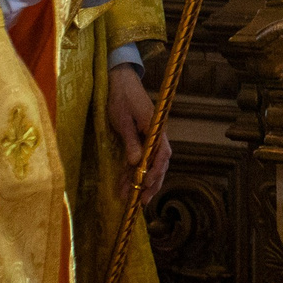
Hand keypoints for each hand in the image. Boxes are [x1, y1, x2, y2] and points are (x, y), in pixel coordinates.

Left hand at [108, 63, 168, 206]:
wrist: (120, 81)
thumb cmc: (121, 98)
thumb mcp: (122, 120)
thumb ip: (131, 141)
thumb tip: (137, 162)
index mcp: (156, 128)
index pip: (162, 153)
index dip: (156, 171)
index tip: (146, 184)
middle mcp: (156, 134)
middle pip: (160, 162)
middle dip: (152, 183)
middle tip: (143, 201)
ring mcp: (149, 137)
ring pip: (151, 163)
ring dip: (141, 180)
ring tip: (132, 198)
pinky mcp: (140, 138)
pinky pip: (140, 158)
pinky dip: (134, 171)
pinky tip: (125, 184)